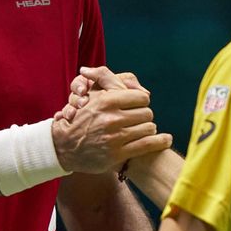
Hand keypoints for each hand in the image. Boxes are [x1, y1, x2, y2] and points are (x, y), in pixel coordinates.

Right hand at [51, 74, 169, 172]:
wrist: (64, 147)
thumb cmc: (81, 118)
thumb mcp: (91, 94)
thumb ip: (106, 78)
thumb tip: (124, 76)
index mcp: (107, 101)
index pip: (141, 97)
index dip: (141, 101)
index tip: (138, 105)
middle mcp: (111, 118)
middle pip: (147, 113)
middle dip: (145, 116)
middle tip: (140, 119)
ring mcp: (115, 137)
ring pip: (149, 128)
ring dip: (149, 129)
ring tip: (145, 130)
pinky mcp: (118, 154)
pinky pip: (148, 144)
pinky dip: (160, 141)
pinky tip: (165, 139)